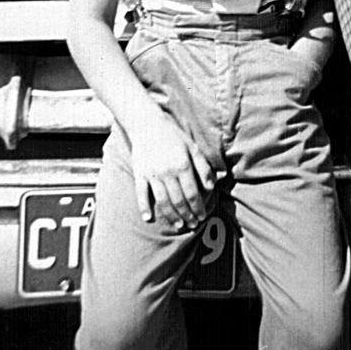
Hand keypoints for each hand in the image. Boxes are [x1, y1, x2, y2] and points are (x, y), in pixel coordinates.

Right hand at [130, 112, 214, 231]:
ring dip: (172, 216)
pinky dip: (144, 207)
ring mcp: (152, 174)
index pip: (192, 193)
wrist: (147, 124)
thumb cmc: (173, 135)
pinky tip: (148, 219)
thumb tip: (211, 187)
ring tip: (179, 225)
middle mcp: (167, 172)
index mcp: (183, 165)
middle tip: (193, 225)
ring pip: (163, 201)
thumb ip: (203, 167)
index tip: (203, 216)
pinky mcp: (139, 174)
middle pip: (179, 200)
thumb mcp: (193, 147)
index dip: (198, 208)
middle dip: (188, 215)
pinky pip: (141, 194)